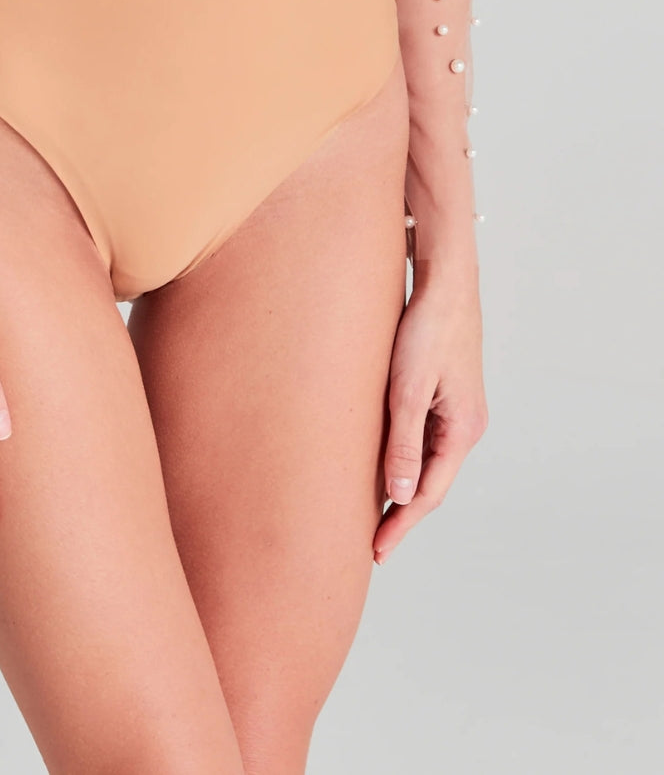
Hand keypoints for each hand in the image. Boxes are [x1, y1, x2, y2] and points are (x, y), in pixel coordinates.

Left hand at [374, 266, 487, 563]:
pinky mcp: (442, 393)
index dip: (401, 525)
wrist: (444, 280)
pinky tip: (378, 462)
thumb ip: (404, 443)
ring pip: (425, 461)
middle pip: (430, 483)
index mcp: (463, 430)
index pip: (429, 494)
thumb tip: (402, 497)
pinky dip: (401, 456)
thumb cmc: (427, 329)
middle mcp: (465, 425)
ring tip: (368, 512)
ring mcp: (455, 410)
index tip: (375, 551)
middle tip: (369, 543)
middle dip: (401, 514)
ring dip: (400, 486)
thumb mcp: (408, 389)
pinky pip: (421, 437)